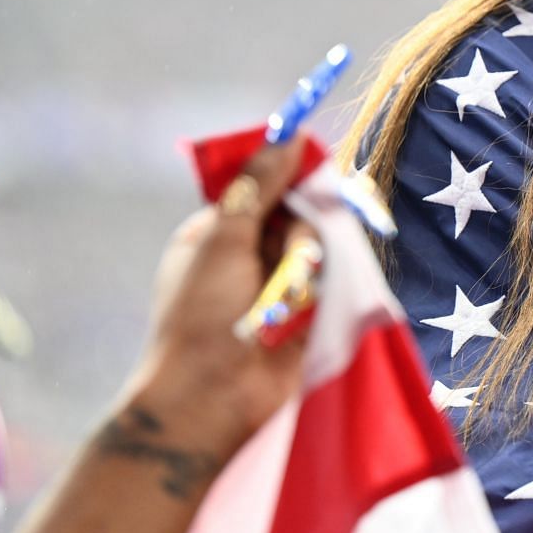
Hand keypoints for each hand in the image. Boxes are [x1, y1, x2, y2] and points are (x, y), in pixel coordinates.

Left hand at [119, 139, 316, 464]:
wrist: (211, 399)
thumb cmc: (201, 315)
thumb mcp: (223, 238)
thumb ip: (259, 185)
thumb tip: (290, 133)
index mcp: (217, 233)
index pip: (265, 186)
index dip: (291, 178)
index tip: (313, 172)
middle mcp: (248, 255)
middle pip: (299, 215)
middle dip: (301, 232)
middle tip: (288, 258)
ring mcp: (277, 287)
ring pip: (318, 248)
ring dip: (307, 267)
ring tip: (285, 299)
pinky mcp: (306, 314)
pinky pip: (330, 282)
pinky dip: (321, 292)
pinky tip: (305, 309)